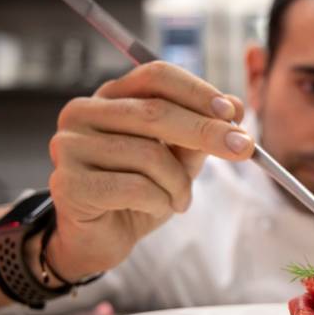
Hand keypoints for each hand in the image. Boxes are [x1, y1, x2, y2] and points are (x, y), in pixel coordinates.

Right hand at [46, 61, 254, 280]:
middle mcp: (82, 113)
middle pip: (155, 111)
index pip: (155, 75)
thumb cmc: (138, 191)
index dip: (197, 91)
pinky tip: (159, 207)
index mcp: (110, 97)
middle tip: (244, 148)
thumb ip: (201, 131)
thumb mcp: (177, 158)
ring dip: (180, 183)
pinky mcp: (69, 184)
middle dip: (207, 132)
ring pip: (149, 154)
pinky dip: (160, 201)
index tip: (233, 113)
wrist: (100, 238)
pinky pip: (136, 187)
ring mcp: (69, 147)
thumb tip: (235, 106)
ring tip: (180, 199)